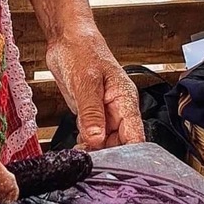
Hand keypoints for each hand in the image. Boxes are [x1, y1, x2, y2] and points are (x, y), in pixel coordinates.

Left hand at [46, 26, 143, 150]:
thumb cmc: (82, 51)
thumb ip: (91, 113)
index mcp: (125, 100)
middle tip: (88, 158)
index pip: (136, 135)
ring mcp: (104, 113)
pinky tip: (77, 146)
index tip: (114, 164)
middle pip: (121, 143)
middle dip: (107, 154)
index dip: (129, 153)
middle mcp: (117, 109)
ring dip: (95, 150)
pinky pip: (92, 136)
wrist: (67, 39)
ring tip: (81, 153)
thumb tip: (96, 139)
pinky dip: (85, 143)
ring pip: (105, 142)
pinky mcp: (90, 114)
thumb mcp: (86, 83)